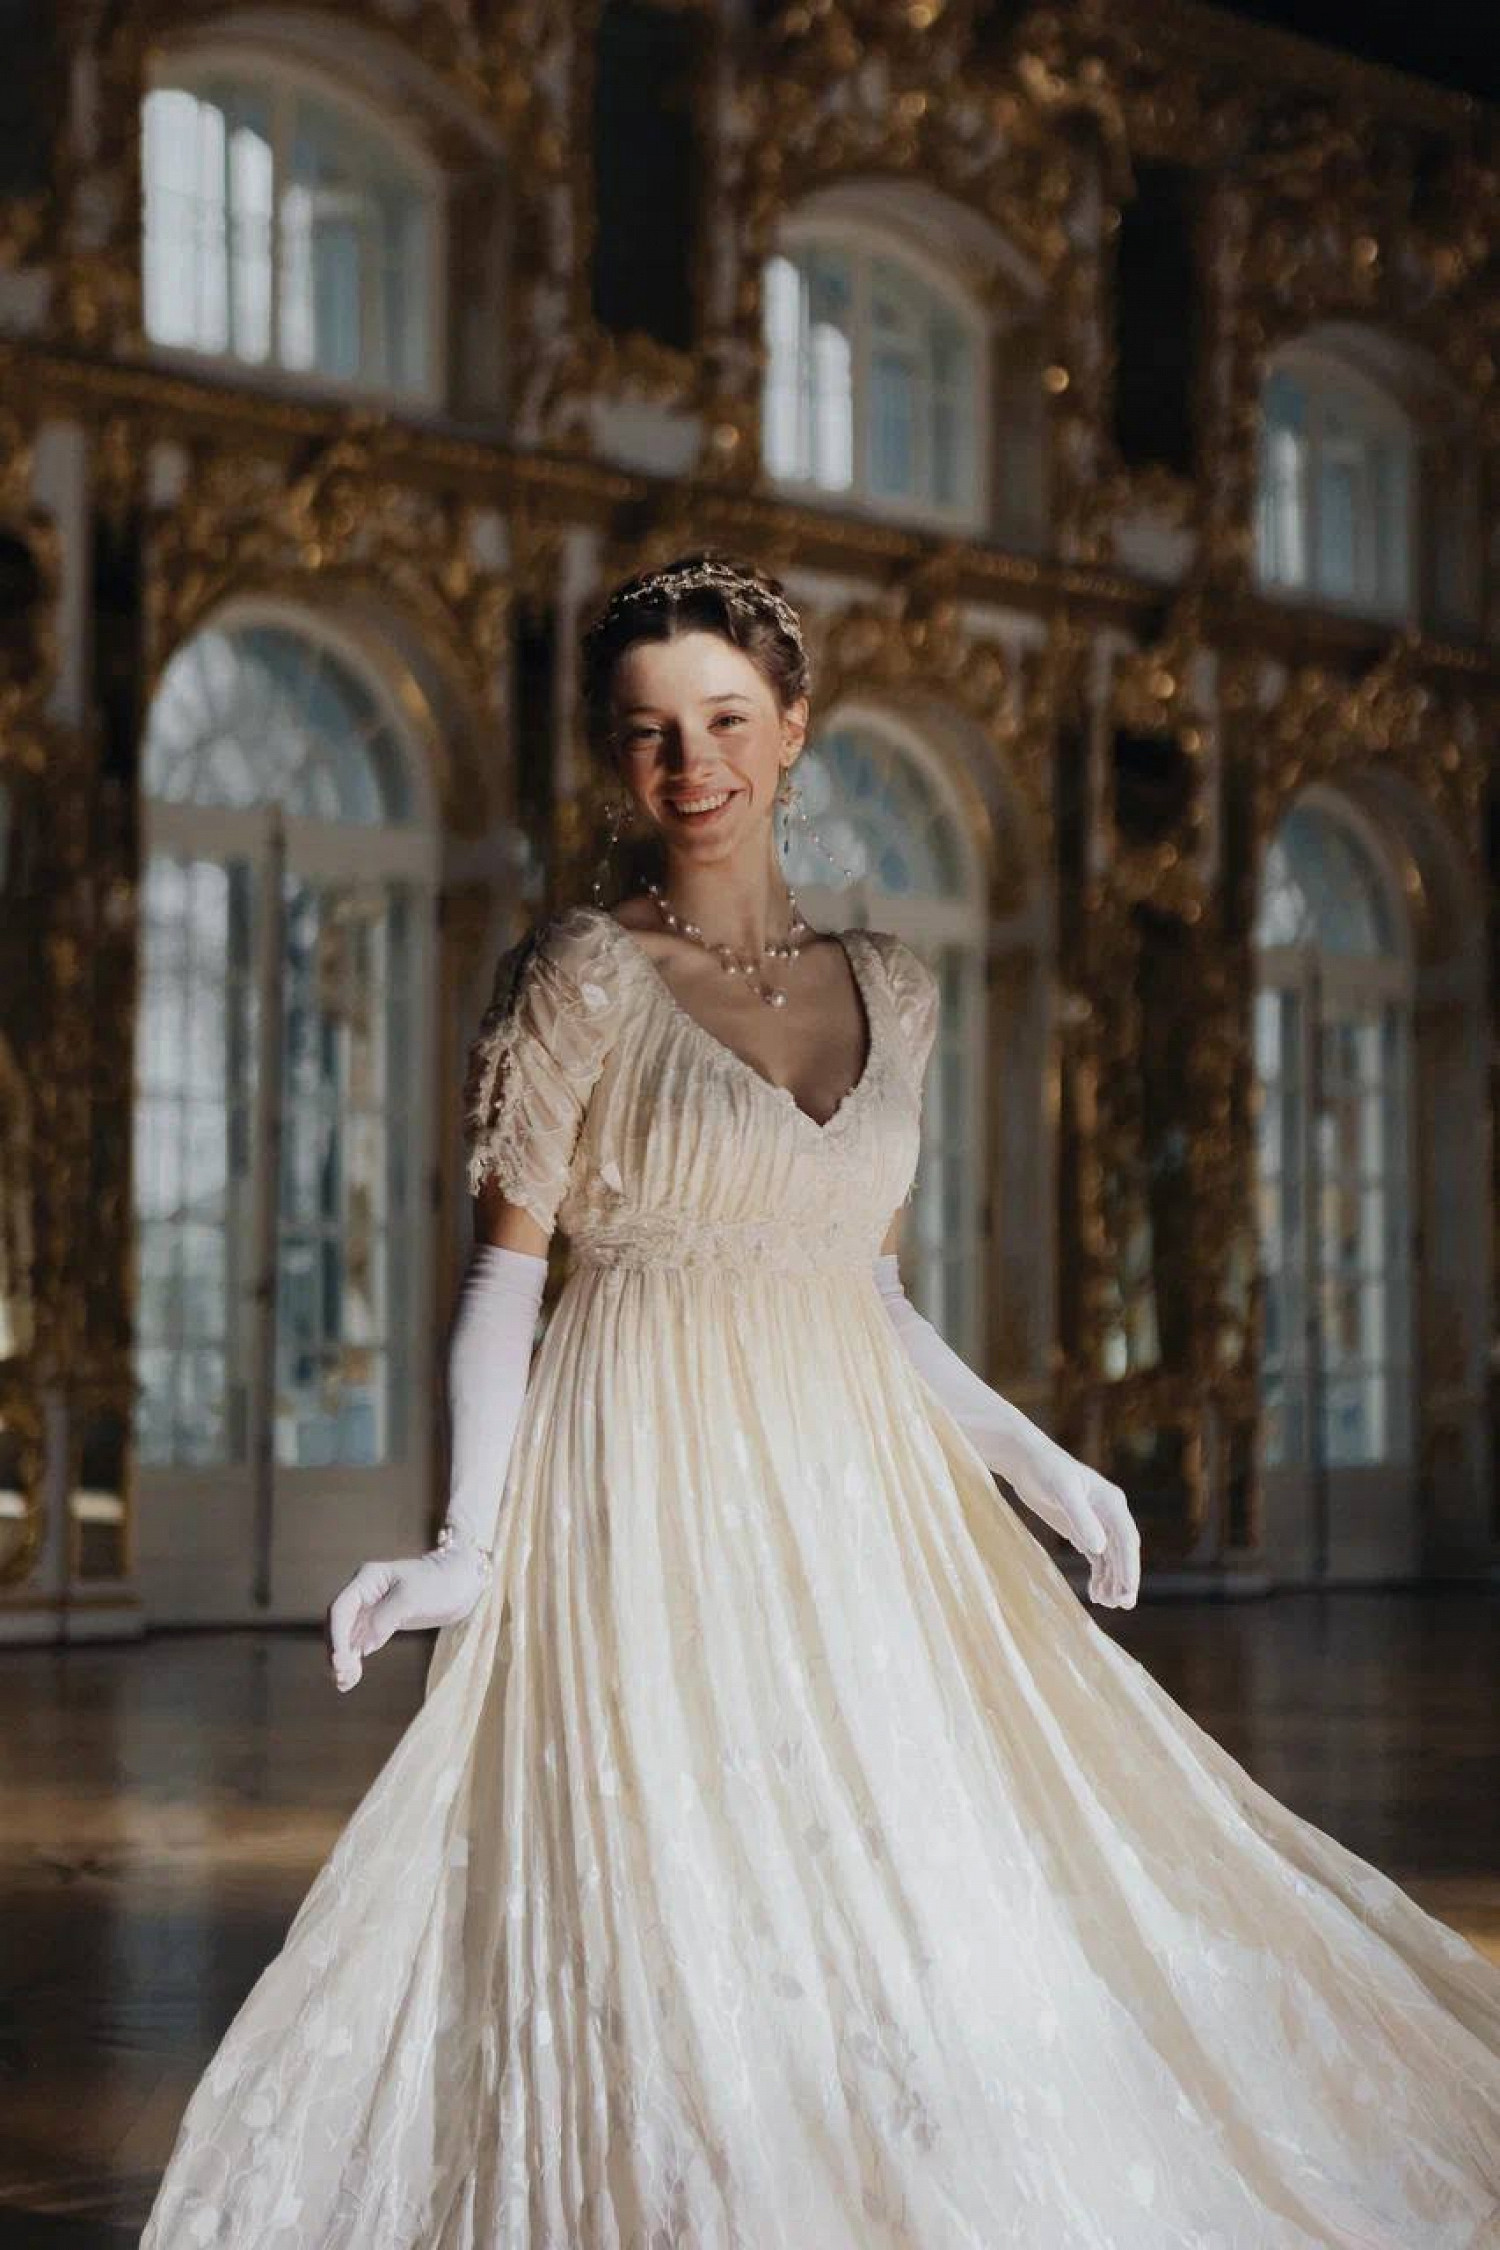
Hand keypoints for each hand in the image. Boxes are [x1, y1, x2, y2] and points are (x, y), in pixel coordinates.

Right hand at [325, 1544, 488, 1692]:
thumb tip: (362, 1646)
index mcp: (368, 1578)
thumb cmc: (440, 1583)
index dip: (336, 1636)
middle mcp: (364, 1592)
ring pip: (346, 1637)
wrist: (463, 1582)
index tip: (339, 1661)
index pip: (341, 1608)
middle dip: (338, 1651)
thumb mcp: (412, 1599)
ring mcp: (370, 1608)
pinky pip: (359, 1643)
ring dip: (343, 1660)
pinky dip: (354, 1660)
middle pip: (338, 1624)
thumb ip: (384, 1620)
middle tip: (342, 1676)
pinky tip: (351, 1680)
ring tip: (346, 1683)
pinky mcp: (380, 1622)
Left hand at [1001, 1451, 1139, 1608]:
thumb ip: (1080, 1517)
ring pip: (1112, 1558)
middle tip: (1123, 1604)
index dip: (1130, 1566)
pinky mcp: (1082, 1530)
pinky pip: (1098, 1558)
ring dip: (1112, 1581)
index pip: (1127, 1539)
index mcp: (1112, 1502)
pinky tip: (1095, 1593)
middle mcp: (1109, 1513)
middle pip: (1123, 1551)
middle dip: (1125, 1578)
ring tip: (1106, 1603)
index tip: (1128, 1590)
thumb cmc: (1045, 1470)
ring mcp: (1097, 1523)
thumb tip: (1099, 1548)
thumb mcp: (1062, 1491)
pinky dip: (1099, 1576)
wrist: (1025, 1459)